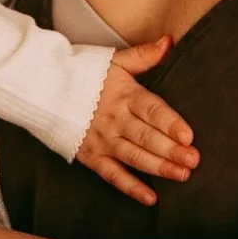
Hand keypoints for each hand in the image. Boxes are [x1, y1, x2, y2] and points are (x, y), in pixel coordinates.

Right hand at [75, 39, 199, 206]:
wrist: (43, 89)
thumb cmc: (85, 74)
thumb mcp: (115, 61)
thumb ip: (144, 55)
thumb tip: (170, 41)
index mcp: (124, 95)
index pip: (151, 110)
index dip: (170, 123)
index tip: (188, 136)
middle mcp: (114, 119)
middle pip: (146, 137)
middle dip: (171, 150)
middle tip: (194, 160)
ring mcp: (102, 140)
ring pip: (134, 157)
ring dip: (159, 167)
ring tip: (182, 175)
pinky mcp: (91, 156)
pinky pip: (113, 176)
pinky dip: (131, 188)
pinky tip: (151, 198)